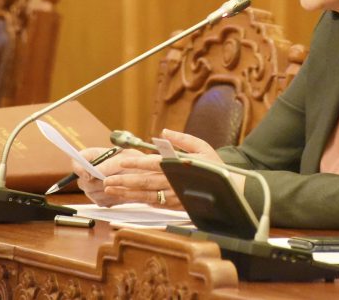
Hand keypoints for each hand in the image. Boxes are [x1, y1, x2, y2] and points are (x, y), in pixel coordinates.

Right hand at [73, 147, 144, 206]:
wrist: (144, 173)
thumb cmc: (133, 161)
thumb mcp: (122, 158)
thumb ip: (106, 166)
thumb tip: (91, 175)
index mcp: (91, 156)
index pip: (76, 162)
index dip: (79, 169)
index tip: (89, 174)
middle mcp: (88, 172)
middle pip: (82, 182)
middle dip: (98, 182)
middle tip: (112, 180)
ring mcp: (92, 187)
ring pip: (92, 193)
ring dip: (106, 190)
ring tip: (120, 184)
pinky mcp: (100, 198)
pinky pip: (100, 201)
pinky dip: (111, 197)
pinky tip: (121, 191)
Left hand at [97, 129, 242, 207]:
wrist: (232, 191)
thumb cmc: (215, 167)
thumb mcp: (202, 147)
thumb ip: (182, 139)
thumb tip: (163, 132)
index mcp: (180, 166)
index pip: (154, 164)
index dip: (137, 163)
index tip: (122, 160)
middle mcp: (175, 182)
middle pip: (146, 182)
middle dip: (124, 181)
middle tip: (107, 180)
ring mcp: (175, 197)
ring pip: (146, 195)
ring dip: (127, 193)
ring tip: (111, 190)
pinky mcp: (176, 206)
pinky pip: (155, 204)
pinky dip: (140, 201)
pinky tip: (127, 198)